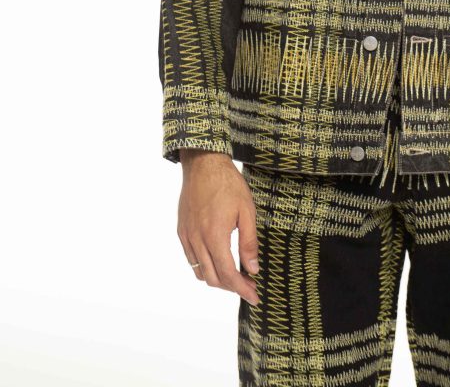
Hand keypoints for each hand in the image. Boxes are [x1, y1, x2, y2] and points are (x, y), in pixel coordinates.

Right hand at [177, 150, 260, 306]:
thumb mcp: (247, 210)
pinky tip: (218, 260)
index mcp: (215, 236)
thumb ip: (249, 242)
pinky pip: (191, 259)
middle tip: (249, 286)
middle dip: (231, 287)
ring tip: (235, 275)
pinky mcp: (182, 231)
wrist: (203, 164)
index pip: (228, 274)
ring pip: (199, 271)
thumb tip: (252, 269)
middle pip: (212, 278)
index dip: (242, 289)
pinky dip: (204, 266)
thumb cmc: (228, 184)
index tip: (254, 296)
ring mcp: (187, 236)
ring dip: (217, 279)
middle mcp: (197, 240)